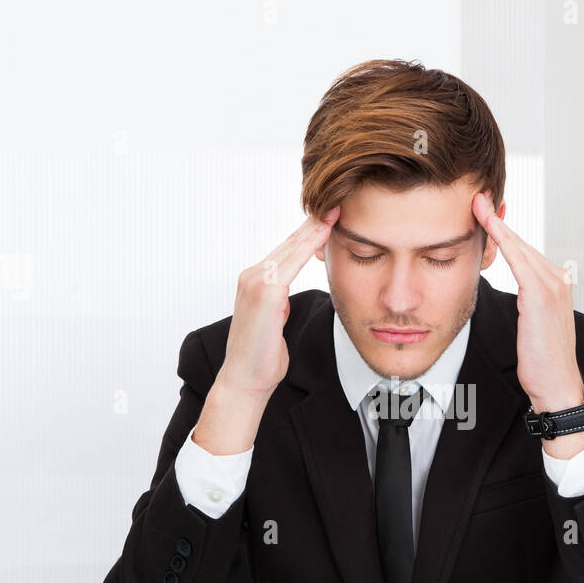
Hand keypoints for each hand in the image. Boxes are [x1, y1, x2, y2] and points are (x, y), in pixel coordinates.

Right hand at [217, 206, 339, 401]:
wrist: (245, 380)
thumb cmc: (261, 357)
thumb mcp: (273, 323)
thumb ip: (278, 304)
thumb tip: (285, 298)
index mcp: (256, 281)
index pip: (287, 251)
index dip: (308, 233)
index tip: (330, 217)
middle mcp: (253, 275)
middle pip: (290, 243)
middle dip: (314, 222)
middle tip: (338, 202)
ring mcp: (256, 281)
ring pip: (291, 247)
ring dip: (314, 227)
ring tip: (335, 209)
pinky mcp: (265, 292)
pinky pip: (291, 262)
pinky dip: (308, 245)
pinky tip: (324, 232)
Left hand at [471, 191, 583, 412]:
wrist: (556, 385)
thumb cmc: (541, 361)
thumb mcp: (532, 325)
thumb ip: (526, 302)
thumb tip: (514, 293)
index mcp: (556, 285)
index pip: (525, 251)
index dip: (503, 230)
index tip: (483, 211)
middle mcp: (558, 280)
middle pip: (522, 243)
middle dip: (497, 219)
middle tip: (476, 197)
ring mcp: (553, 286)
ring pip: (520, 247)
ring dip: (497, 224)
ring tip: (477, 204)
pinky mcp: (542, 296)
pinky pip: (519, 260)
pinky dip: (504, 240)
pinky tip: (488, 226)